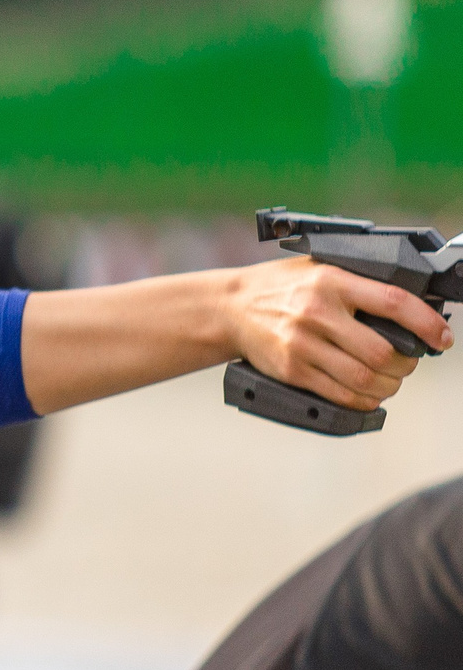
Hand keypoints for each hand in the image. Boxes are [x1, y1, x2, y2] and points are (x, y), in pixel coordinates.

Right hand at [225, 257, 445, 411]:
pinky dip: (363, 400)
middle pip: (383, 351)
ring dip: (389, 386)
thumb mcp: (319, 269)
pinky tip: (369, 395)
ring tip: (391, 381)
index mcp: (331, 281)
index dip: (426, 323)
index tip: (442, 338)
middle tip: (409, 364)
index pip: (393, 302)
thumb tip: (412, 305)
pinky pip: (339, 394)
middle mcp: (316, 312)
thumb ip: (358, 283)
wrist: (227, 307)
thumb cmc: (280, 287)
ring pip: (364, 378)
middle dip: (407, 365)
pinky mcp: (291, 369)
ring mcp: (301, 344)